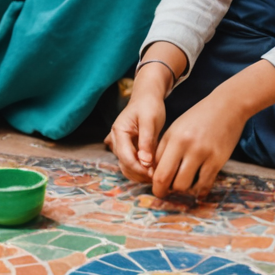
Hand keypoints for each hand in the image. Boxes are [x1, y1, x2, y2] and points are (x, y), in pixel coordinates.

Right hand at [109, 68, 171, 182]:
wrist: (147, 97)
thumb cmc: (149, 105)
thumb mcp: (150, 120)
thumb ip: (146, 140)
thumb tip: (145, 162)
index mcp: (119, 132)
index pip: (125, 157)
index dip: (139, 168)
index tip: (154, 174)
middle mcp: (116, 140)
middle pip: (124, 165)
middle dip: (140, 174)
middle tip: (157, 176)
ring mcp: (121, 145)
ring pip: (127, 167)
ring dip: (140, 175)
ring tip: (156, 175)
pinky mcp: (128, 148)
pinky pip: (131, 164)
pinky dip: (141, 170)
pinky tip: (153, 170)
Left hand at [149, 94, 246, 199]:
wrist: (228, 106)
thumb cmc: (199, 117)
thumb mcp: (176, 128)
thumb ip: (164, 148)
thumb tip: (156, 173)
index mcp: (173, 137)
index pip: (156, 167)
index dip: (154, 181)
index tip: (157, 185)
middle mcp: (186, 145)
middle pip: (166, 179)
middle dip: (163, 190)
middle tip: (166, 192)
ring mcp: (203, 153)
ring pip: (184, 186)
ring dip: (182, 190)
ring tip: (184, 186)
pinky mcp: (218, 160)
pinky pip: (204, 184)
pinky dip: (199, 190)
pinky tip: (197, 188)